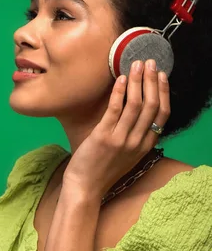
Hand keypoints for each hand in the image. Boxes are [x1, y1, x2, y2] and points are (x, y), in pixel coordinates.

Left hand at [63, 59, 170, 199]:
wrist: (85, 187)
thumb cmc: (101, 168)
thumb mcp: (126, 154)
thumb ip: (133, 135)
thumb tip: (134, 111)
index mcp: (146, 145)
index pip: (163, 114)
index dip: (164, 92)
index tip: (162, 76)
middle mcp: (137, 141)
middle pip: (152, 105)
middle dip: (152, 81)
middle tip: (151, 62)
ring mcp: (122, 139)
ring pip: (136, 105)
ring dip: (137, 82)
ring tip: (136, 65)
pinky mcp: (104, 137)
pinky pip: (115, 110)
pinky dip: (120, 93)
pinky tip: (120, 79)